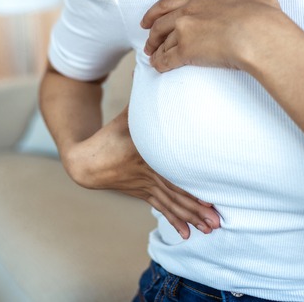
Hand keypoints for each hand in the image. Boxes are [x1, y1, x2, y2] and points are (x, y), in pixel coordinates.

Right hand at [67, 106, 220, 238]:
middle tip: (217, 220)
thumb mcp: (129, 114)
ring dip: (192, 218)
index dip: (191, 188)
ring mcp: (146, 188)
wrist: (86, 160)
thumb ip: (146, 95)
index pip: (173, 175)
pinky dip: (176, 221)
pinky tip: (187, 235)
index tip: (211, 198)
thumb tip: (154, 68)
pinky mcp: (144, 194)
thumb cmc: (111, 133)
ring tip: (210, 229)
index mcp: (147, 156)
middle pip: (177, 195)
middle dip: (198, 209)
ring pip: (172, 206)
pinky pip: (162, 209)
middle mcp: (149, 175)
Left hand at [141, 0, 289, 71]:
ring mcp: (184, 32)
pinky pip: (167, 59)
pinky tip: (158, 67)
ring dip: (156, 50)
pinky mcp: (187, 52)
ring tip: (153, 56)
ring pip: (163, 42)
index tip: (147, 19)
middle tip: (148, 42)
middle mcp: (187, 12)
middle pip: (161, 24)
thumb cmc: (260, 11)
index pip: (169, 3)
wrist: (259, 35)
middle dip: (152, 34)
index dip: (155, 12)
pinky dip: (160, 63)